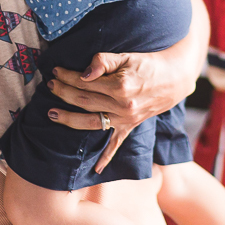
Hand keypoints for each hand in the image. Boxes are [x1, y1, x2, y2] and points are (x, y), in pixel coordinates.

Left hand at [47, 50, 194, 172]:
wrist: (174, 78)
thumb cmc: (147, 63)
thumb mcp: (126, 56)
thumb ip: (103, 61)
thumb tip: (84, 74)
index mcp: (120, 87)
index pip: (85, 83)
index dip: (68, 76)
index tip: (56, 71)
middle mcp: (122, 106)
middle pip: (85, 102)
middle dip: (64, 93)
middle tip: (50, 86)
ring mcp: (126, 119)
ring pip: (92, 123)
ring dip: (70, 120)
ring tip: (53, 114)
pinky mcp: (131, 126)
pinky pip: (117, 144)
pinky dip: (107, 158)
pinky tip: (96, 169)